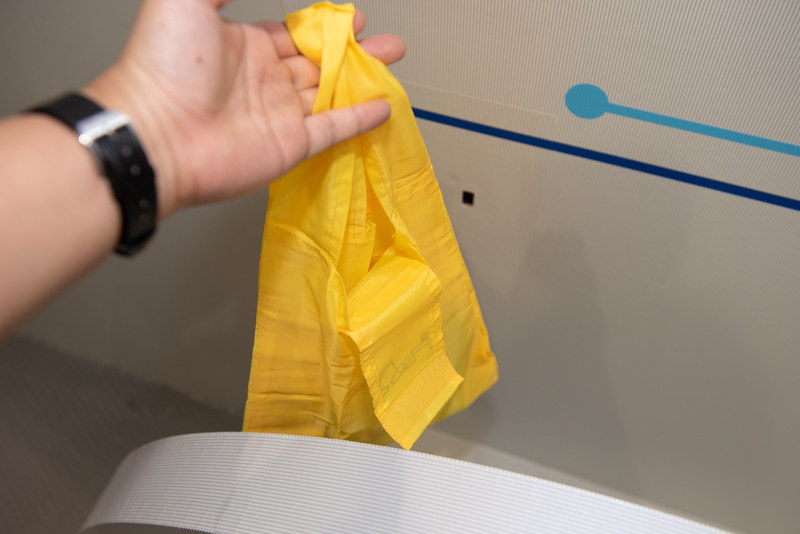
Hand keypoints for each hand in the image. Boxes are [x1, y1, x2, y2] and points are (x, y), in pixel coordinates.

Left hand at [85, 0, 404, 218]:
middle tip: (384, 42)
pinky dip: (359, 118)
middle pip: (319, 62)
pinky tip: (382, 106)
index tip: (355, 17)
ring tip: (392, 62)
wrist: (155, 135)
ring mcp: (278, 115)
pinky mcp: (289, 146)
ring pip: (330, 93)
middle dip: (353, 51)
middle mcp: (262, 80)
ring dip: (362, 79)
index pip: (294, 33)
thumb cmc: (161, 64)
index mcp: (242, 46)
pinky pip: (332, 129)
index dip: (325, 25)